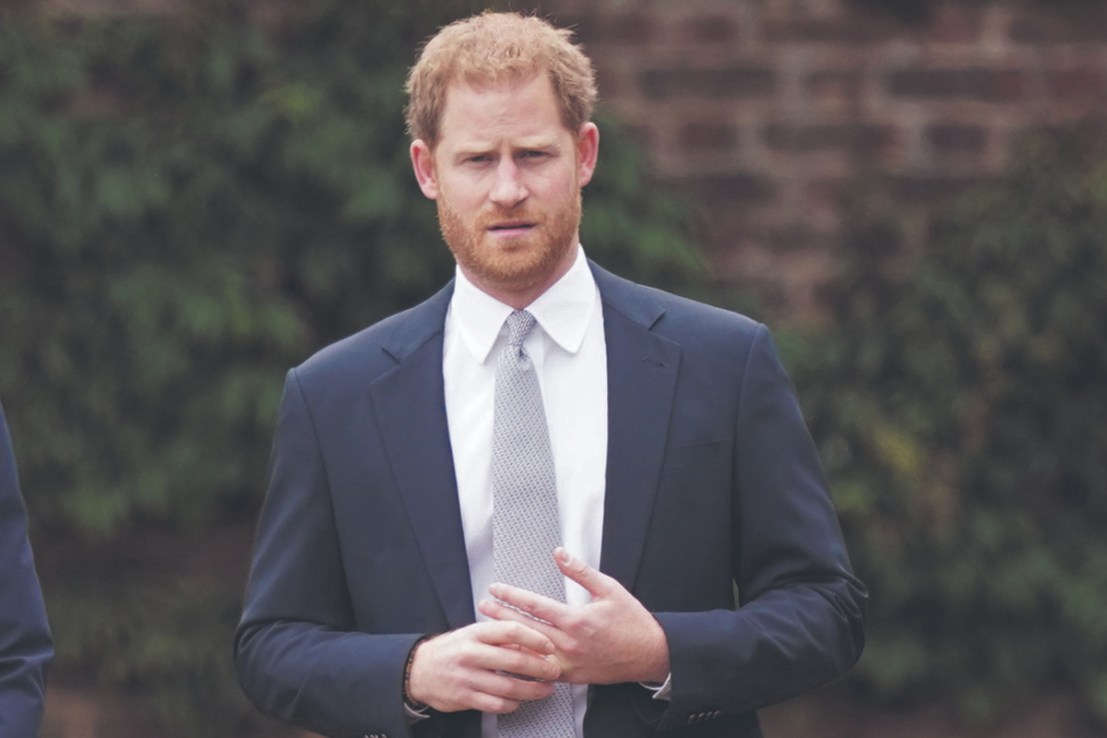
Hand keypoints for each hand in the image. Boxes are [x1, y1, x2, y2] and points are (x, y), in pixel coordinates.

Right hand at [406, 620, 562, 713]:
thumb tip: (532, 643)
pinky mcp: (464, 697)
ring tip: (545, 689)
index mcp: (475, 633)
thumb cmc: (453, 649)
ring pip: (508, 686)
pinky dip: (512, 704)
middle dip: (540, 667)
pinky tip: (519, 701)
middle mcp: (471, 654)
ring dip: (532, 690)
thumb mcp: (473, 634)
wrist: (419, 669)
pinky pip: (495, 704)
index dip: (534, 638)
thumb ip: (500, 637)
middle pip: (514, 660)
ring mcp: (467, 677)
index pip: (510, 631)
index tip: (549, 646)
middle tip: (554, 671)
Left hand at [478, 548, 670, 684]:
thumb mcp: (609, 588)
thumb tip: (559, 553)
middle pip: (526, 628)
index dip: (512, 595)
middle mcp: (570, 644)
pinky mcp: (573, 677)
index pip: (535, 606)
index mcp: (577, 620)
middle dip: (501, 616)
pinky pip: (542, 671)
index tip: (496, 588)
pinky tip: (512, 655)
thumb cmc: (632, 621)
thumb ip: (580, 571)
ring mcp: (570, 663)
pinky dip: (525, 662)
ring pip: (530, 652)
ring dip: (509, 640)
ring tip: (490, 629)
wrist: (650, 653)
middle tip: (483, 606)